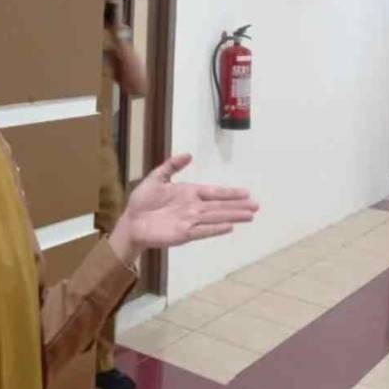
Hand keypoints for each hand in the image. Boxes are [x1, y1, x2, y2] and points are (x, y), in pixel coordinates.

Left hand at [108, 154, 257, 264]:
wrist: (132, 221)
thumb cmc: (143, 201)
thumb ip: (172, 166)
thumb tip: (189, 154)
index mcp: (188, 193)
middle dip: (238, 206)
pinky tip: (230, 227)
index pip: (214, 192)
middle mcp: (193, 207)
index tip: (246, 192)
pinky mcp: (183, 233)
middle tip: (256, 206)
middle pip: (219, 206)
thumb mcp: (156, 178)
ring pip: (216, 217)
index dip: (230, 193)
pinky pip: (203, 230)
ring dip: (232, 216)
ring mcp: (190, 221)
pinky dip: (215, 229)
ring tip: (250, 216)